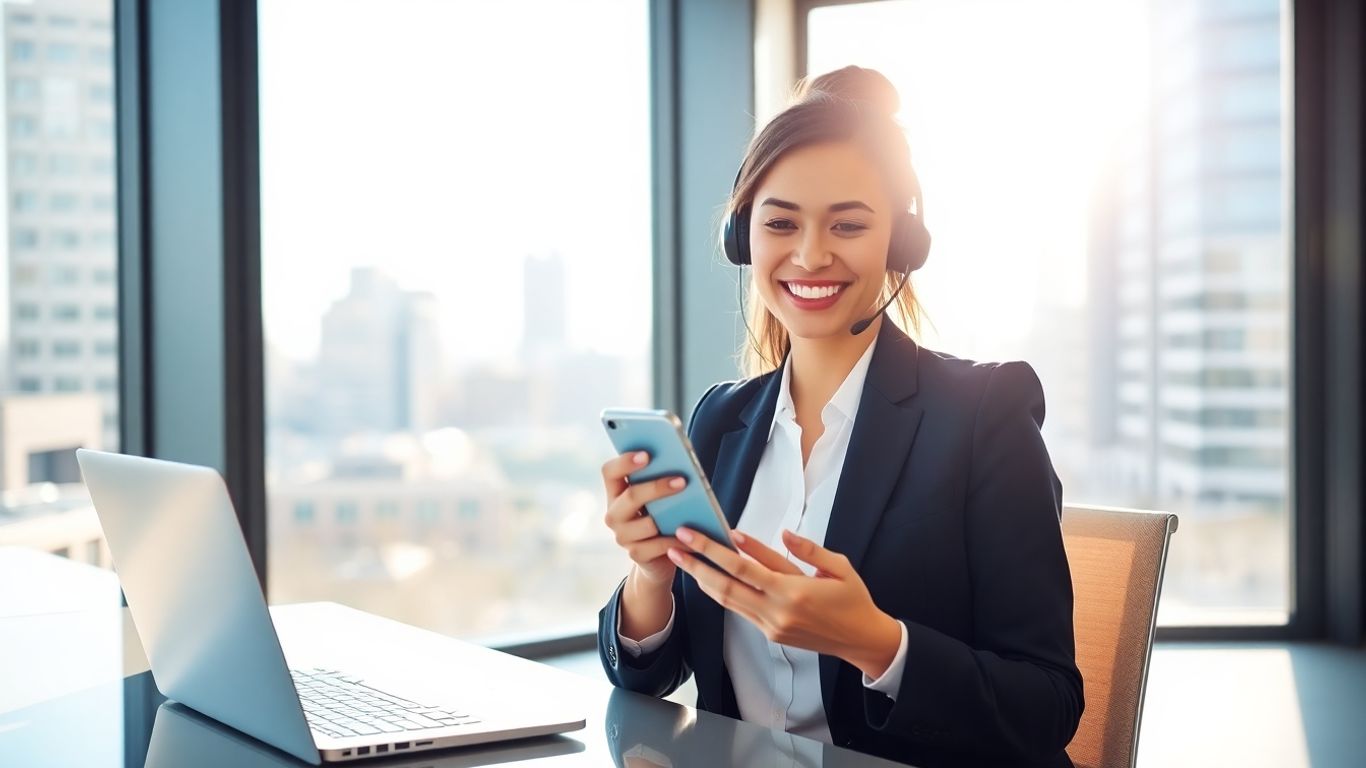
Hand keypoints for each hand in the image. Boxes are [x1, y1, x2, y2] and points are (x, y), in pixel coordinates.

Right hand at [601, 450, 685, 588]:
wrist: (659, 556)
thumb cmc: (661, 516)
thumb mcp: (657, 497)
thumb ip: (659, 479)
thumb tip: (682, 463)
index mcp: (616, 493)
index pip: (610, 472)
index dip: (625, 461)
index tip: (647, 455)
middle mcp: (614, 514)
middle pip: (631, 496)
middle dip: (657, 487)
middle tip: (682, 481)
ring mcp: (623, 536)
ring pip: (647, 523)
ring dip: (671, 516)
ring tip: (693, 508)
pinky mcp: (636, 554)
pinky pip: (659, 545)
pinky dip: (677, 540)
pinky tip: (692, 534)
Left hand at [668, 527, 900, 679]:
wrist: (861, 640)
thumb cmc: (853, 600)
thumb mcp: (839, 568)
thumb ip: (809, 550)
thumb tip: (783, 533)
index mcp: (794, 592)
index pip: (749, 567)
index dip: (725, 549)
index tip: (708, 531)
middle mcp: (777, 611)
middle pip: (727, 585)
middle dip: (699, 563)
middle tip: (677, 545)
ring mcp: (771, 625)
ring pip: (727, 601)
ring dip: (703, 579)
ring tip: (683, 560)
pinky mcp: (770, 633)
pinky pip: (739, 610)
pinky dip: (721, 593)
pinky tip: (708, 579)